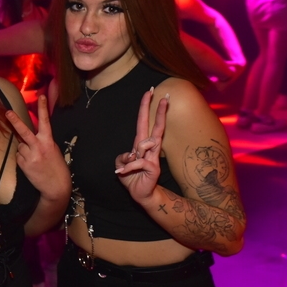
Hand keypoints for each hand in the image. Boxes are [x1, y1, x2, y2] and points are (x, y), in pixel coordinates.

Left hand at [5, 94, 60, 199]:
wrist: (56, 187)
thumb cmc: (57, 167)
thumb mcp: (53, 150)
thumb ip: (43, 142)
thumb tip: (30, 137)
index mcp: (48, 141)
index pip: (45, 122)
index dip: (43, 108)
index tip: (41, 97)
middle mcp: (38, 147)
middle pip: (24, 132)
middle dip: (15, 121)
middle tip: (7, 112)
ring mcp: (30, 156)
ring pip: (20, 146)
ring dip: (23, 150)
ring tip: (33, 159)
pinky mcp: (24, 165)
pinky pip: (18, 156)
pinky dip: (22, 159)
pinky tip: (30, 165)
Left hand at [114, 88, 168, 205]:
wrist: (140, 194)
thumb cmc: (131, 177)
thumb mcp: (120, 165)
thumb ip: (122, 157)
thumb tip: (131, 154)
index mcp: (140, 145)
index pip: (144, 123)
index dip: (146, 108)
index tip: (149, 92)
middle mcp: (149, 148)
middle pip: (156, 126)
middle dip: (160, 111)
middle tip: (165, 95)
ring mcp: (153, 157)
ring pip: (145, 144)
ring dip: (132, 155)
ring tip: (127, 167)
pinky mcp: (154, 167)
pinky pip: (138, 161)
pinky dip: (129, 167)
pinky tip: (123, 173)